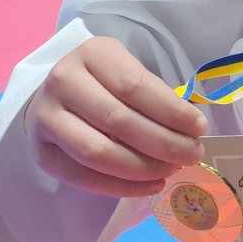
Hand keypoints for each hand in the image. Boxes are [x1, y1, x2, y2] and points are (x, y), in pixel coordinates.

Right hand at [25, 36, 206, 198]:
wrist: (55, 96)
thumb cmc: (104, 82)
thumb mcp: (128, 71)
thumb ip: (155, 95)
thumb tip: (190, 132)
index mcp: (92, 54)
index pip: (135, 86)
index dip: (171, 112)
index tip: (200, 128)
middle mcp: (63, 81)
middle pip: (119, 121)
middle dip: (164, 144)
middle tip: (192, 155)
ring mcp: (46, 118)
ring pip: (99, 152)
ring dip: (144, 168)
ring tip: (172, 170)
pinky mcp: (42, 153)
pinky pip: (84, 177)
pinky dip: (122, 187)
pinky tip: (151, 185)